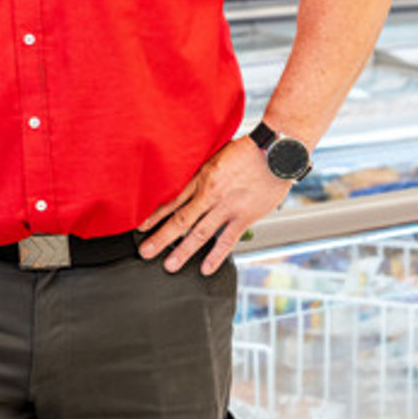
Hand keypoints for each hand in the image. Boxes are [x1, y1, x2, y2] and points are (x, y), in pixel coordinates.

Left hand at [138, 137, 291, 274]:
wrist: (276, 151)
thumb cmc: (248, 150)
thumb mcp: (216, 153)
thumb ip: (202, 171)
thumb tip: (188, 181)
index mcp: (201, 177)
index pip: (172, 200)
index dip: (155, 215)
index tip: (141, 227)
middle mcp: (210, 194)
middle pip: (180, 220)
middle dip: (161, 238)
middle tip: (146, 252)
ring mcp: (227, 207)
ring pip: (200, 233)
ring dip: (183, 251)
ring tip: (169, 265)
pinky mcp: (244, 216)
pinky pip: (227, 240)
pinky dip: (216, 256)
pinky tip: (205, 269)